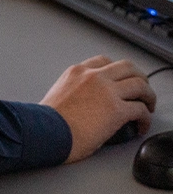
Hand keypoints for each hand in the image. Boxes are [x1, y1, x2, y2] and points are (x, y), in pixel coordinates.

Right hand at [40, 56, 155, 162]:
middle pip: (128, 67)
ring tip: (148, 107)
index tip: (122, 79)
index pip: (104, 61)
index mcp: (76, 72)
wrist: (43, 132)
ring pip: (140, 85)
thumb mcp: (57, 94)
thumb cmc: (45, 121)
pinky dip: (145, 118)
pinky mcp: (117, 110)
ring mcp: (107, 92)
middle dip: (139, 78)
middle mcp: (93, 77)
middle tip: (142, 90)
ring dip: (148, 96)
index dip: (118, 70)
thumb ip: (74, 90)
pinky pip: (141, 110)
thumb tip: (86, 103)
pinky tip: (141, 126)